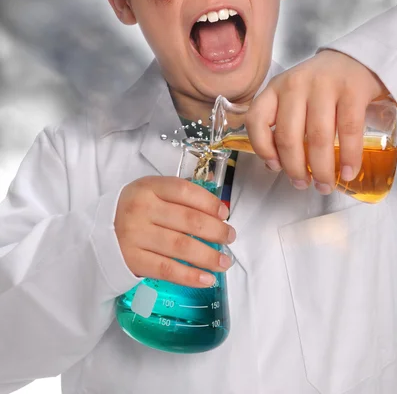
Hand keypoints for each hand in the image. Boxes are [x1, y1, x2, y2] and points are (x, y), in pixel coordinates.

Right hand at [114, 176, 235, 286]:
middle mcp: (141, 209)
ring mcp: (135, 236)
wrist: (96, 234)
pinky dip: (190, 276)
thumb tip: (215, 191)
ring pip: (181, 246)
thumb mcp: (150, 192)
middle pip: (188, 220)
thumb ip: (179, 192)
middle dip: (216, 230)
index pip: (184, 191)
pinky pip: (167, 269)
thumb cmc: (133, 211)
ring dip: (209, 256)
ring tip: (224, 262)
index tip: (224, 213)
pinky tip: (207, 279)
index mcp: (147, 187)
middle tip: (230, 237)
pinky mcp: (132, 260)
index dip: (209, 202)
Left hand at [245, 50, 388, 193]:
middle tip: (303, 185)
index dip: (262, 148)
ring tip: (324, 184)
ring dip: (321, 169)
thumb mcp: (292, 97)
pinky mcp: (352, 90)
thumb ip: (281, 124)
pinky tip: (347, 172)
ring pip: (318, 137)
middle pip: (289, 136)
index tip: (274, 167)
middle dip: (295, 169)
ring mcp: (324, 86)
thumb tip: (274, 164)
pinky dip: (349, 157)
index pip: (256, 119)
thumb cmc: (318, 87)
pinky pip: (348, 131)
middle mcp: (295, 84)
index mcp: (275, 87)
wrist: (354, 60)